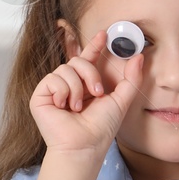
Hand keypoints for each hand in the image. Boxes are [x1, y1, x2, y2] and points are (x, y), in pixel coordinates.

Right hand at [30, 29, 145, 157]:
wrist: (83, 145)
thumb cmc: (100, 129)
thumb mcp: (120, 101)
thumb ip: (131, 79)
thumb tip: (138, 56)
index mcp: (85, 86)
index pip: (87, 60)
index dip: (94, 46)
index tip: (104, 34)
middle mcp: (68, 86)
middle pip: (76, 61)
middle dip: (90, 73)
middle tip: (97, 92)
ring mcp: (53, 91)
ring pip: (65, 69)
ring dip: (77, 88)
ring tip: (78, 107)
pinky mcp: (40, 96)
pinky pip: (52, 79)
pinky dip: (63, 92)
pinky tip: (64, 107)